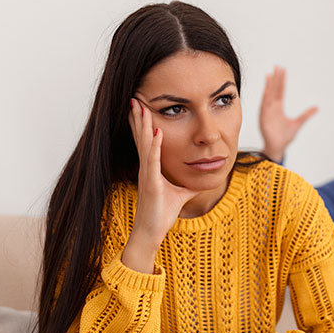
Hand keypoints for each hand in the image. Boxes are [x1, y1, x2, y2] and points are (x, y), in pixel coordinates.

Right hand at [124, 99, 197, 272]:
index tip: (142, 107)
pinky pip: (153, 161)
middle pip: (142, 138)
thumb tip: (199, 180)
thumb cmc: (162, 215)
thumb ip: (187, 185)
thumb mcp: (180, 195)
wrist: (151, 233)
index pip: (147, 141)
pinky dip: (155, 146)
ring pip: (145, 145)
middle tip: (135, 98)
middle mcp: (146, 169)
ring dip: (144, 125)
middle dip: (139, 118)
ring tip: (141, 107)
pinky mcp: (151, 184)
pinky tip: (157, 133)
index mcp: (151, 169)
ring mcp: (147, 175)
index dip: (144, 124)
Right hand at [259, 66, 316, 161]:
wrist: (278, 147)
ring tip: (271, 74)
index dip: (281, 81)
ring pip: (268, 95)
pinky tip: (267, 88)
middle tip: (277, 66)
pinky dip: (265, 96)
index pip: (280, 91)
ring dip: (269, 85)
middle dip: (276, 78)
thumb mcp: (298, 123)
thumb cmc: (285, 137)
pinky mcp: (264, 117)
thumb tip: (317, 108)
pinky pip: (264, 104)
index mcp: (278, 108)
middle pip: (274, 89)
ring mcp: (267, 111)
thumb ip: (306, 115)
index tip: (282, 71)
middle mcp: (272, 107)